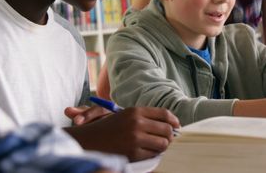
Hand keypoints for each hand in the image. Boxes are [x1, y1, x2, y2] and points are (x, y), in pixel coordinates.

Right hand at [65, 106, 180, 161]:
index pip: (164, 114)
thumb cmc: (108, 128)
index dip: (173, 120)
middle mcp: (136, 123)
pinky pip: (153, 154)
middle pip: (167, 129)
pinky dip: (153, 154)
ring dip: (162, 146)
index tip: (177, 125)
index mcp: (135, 111)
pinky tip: (147, 152)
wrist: (88, 141)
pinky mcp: (133, 153)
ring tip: (157, 146)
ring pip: (163, 143)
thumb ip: (145, 117)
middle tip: (166, 139)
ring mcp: (135, 138)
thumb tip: (170, 124)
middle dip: (169, 135)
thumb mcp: (125, 115)